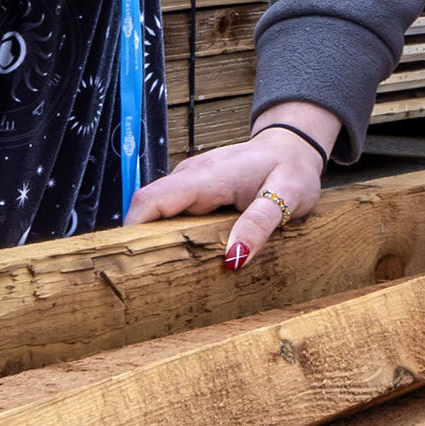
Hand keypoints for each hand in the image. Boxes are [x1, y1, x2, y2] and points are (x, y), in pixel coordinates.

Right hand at [129, 116, 328, 269]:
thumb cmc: (291, 169)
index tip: (132, 262)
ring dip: (158, 240)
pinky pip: (173, 212)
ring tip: (166, 274)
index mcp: (208, 176)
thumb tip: (233, 258)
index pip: (152, 199)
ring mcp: (190, 181)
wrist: (292, 145)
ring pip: (159, 212)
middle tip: (150, 280)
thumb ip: (260, 224)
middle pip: (148, 209)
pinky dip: (173, 233)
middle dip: (143, 242)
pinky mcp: (195, 189)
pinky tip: (184, 256)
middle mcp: (191, 175)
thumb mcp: (288, 197)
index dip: (133, 229)